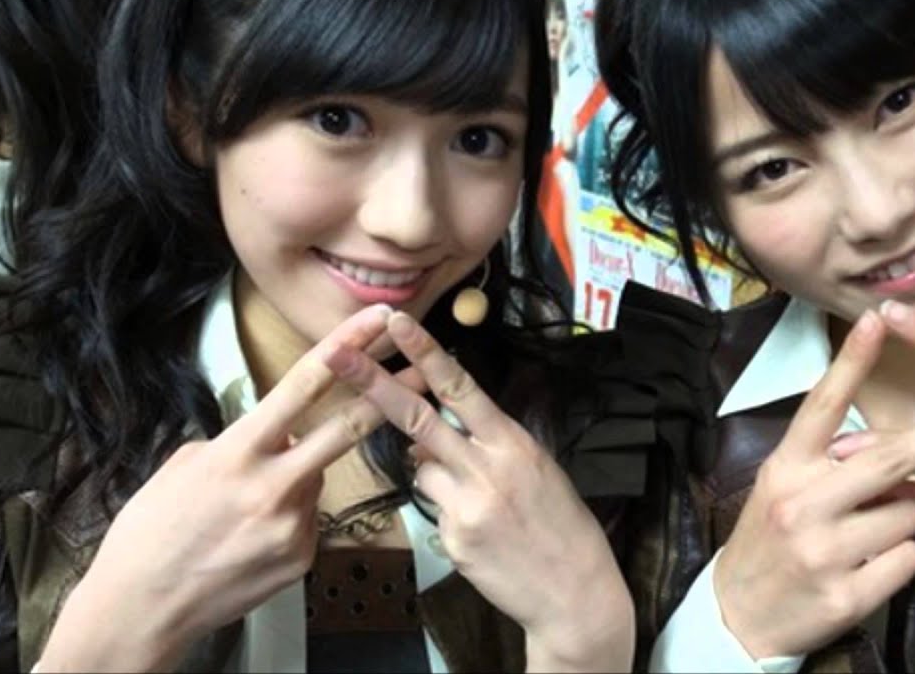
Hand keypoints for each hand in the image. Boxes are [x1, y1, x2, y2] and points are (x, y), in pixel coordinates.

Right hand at [40, 304, 408, 671]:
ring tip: (244, 507)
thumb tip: (280, 434)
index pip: (304, 384)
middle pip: (347, 428)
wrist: (141, 606)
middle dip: (388, 397)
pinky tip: (250, 537)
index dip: (346, 345)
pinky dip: (287, 516)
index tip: (377, 319)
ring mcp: (293, 524)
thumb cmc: (152, 529)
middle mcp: (274, 484)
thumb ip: (240, 442)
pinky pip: (308, 518)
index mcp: (238, 451)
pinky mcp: (303, 555)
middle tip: (422, 372)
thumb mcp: (186, 465)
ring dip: (297, 476)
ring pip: (317, 477)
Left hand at [325, 312, 633, 672]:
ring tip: (483, 502)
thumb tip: (432, 435)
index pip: (461, 388)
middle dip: (373, 384)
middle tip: (338, 355)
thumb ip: (486, 445)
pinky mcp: (453, 540)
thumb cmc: (561, 525)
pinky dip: (449, 514)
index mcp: (513, 443)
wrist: (576, 591)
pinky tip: (484, 535)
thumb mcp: (536, 469)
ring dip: (436, 474)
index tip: (398, 323)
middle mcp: (487, 468)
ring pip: (422, 469)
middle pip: (418, 419)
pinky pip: (433, 511)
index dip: (426, 353)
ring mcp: (467, 506)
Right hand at [714, 311, 914, 658]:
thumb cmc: (772, 541)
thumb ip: (847, 473)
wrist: (738, 616)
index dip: (851, 363)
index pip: (822, 406)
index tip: (876, 322)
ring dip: (909, 519)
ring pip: (909, 514)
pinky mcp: (846, 594)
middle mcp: (802, 502)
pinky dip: (904, 560)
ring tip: (870, 535)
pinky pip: (910, 559)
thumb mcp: (793, 494)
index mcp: (786, 468)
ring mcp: (823, 550)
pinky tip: (872, 567)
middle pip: (888, 457)